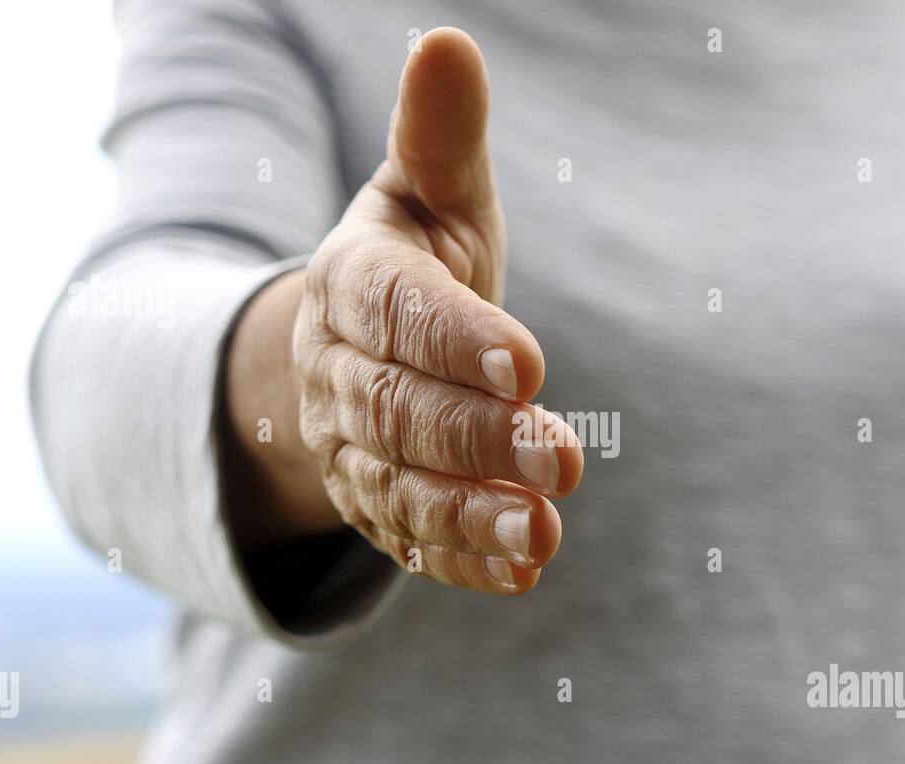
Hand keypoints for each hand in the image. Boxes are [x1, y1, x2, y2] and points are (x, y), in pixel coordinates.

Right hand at [225, 27, 582, 594]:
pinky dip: (464, 558)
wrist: (357, 348)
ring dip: (472, 515)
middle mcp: (340, 374)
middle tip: (564, 458)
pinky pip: (412, 538)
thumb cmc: (415, 259)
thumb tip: (448, 41)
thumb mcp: (427, 191)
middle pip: (402, 411)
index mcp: (352, 285)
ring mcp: (352, 449)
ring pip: (402, 488)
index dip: (455, 340)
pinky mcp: (378, 505)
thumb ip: (439, 135)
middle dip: (479, 439)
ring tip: (543, 533)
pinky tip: (524, 570)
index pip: (395, 313)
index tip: (528, 363)